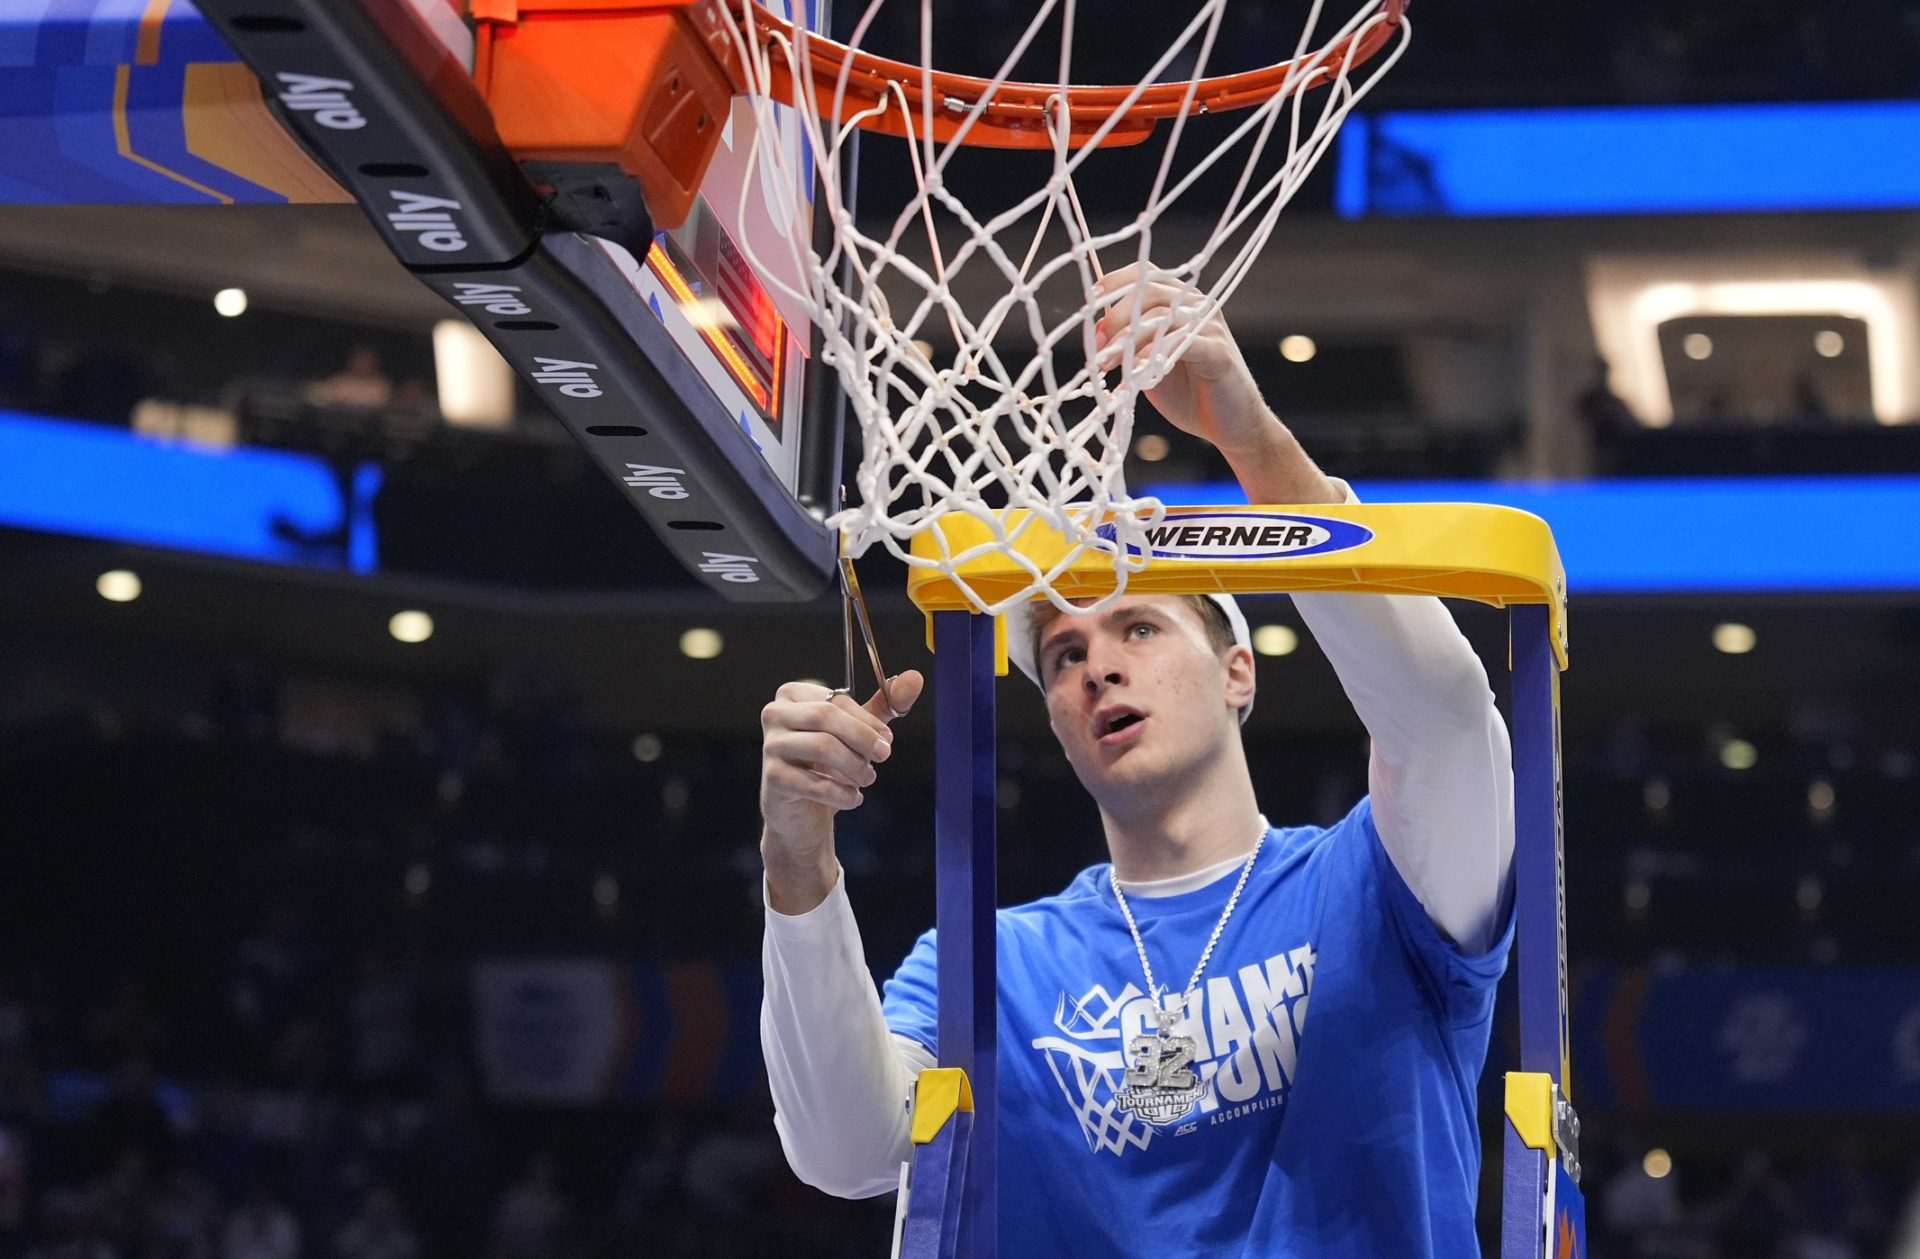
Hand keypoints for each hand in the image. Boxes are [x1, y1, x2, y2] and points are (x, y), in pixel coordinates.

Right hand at [759, 671, 923, 913]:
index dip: (867, 720)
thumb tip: (914, 678)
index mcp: (793, 695)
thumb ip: (885, 705)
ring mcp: (771, 746)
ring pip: (822, 746)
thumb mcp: (859, 732)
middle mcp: (775, 714)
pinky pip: (815, 782)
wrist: (803, 812)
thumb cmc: (827, 765)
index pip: (835, 699)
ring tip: (867, 778)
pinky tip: (852, 798)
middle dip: (862, 738)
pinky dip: (842, 793)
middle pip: (825, 716)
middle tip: (883, 756)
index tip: (887, 740)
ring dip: (855, 766)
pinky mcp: (773, 778)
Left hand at [1092, 262, 1273, 458]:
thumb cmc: (1189, 393)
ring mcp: (1210, 327)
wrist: (1230, 425)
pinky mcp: (1218, 352)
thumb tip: (1098, 329)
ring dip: (1127, 339)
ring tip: (1107, 363)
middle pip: (1150, 289)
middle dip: (1116, 316)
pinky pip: (1180, 342)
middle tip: (1098, 346)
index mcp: (1182, 303)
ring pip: (1162, 314)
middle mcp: (1198, 307)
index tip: (1090, 300)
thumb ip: (1131, 344)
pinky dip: (1153, 353)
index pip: (1147, 274)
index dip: (1116, 283)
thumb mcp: (1150, 363)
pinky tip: (1137, 371)